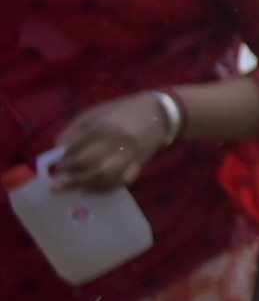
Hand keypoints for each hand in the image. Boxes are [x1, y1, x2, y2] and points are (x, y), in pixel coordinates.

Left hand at [43, 95, 177, 193]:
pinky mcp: (140, 164)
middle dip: (71, 176)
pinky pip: (122, 181)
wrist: (161, 114)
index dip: (65, 159)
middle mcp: (117, 142)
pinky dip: (106, 188)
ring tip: (74, 190)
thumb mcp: (96, 113)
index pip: (78, 147)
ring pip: (106, 176)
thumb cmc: (124, 110)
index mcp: (104, 126)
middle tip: (57, 186)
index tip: (56, 166)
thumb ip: (76, 129)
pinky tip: (94, 190)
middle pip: (90, 164)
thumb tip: (58, 148)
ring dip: (87, 185)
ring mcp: (130, 155)